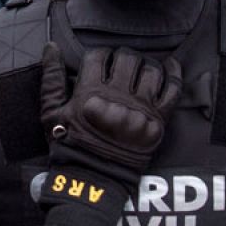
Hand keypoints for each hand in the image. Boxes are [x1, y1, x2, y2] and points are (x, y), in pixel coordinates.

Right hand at [39, 43, 180, 176]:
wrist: (93, 178)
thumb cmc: (69, 145)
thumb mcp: (51, 112)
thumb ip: (51, 78)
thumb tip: (51, 47)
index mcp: (90, 93)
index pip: (99, 56)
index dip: (100, 54)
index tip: (101, 60)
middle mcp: (118, 97)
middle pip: (128, 58)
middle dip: (123, 56)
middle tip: (121, 64)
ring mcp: (141, 109)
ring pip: (152, 69)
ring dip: (146, 64)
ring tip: (140, 69)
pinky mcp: (158, 120)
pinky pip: (174, 89)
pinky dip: (174, 74)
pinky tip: (170, 66)